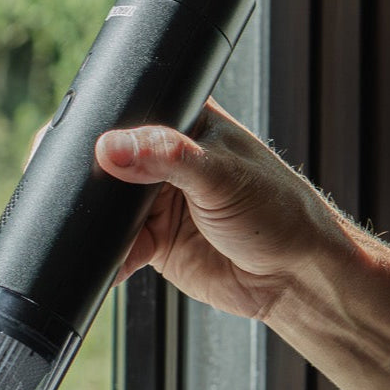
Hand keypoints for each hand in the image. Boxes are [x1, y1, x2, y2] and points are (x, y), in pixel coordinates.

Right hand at [95, 99, 343, 319]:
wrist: (293, 277)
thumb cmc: (279, 211)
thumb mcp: (223, 174)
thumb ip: (169, 157)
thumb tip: (114, 148)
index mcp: (189, 122)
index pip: (137, 112)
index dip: (111, 126)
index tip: (96, 147)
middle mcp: (168, 158)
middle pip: (114, 161)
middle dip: (100, 180)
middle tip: (99, 195)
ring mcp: (159, 200)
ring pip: (111, 207)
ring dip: (102, 221)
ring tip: (106, 230)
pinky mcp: (155, 240)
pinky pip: (119, 245)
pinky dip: (112, 255)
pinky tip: (117, 261)